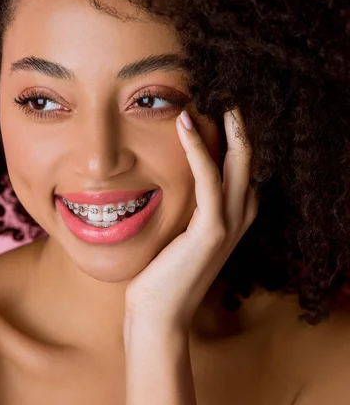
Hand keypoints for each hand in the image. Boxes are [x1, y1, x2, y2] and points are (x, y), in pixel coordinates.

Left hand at [124, 108, 258, 337]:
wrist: (159, 315)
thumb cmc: (161, 276)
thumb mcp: (177, 233)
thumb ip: (184, 206)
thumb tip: (168, 177)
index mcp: (233, 216)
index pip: (239, 166)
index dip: (229, 135)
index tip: (209, 106)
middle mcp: (240, 217)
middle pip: (246, 159)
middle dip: (235, 124)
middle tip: (217, 89)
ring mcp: (229, 224)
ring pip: (237, 163)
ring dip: (223, 127)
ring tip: (207, 96)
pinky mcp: (211, 230)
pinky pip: (209, 179)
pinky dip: (198, 148)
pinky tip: (186, 123)